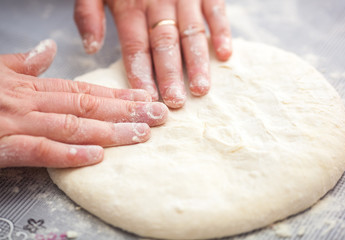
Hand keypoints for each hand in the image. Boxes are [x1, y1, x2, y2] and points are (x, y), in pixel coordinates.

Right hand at [0, 40, 167, 167]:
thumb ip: (24, 64)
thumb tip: (49, 50)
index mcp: (31, 87)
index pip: (86, 91)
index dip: (119, 95)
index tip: (146, 98)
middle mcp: (30, 103)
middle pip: (88, 107)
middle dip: (127, 111)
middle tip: (159, 115)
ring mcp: (16, 124)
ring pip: (72, 126)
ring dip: (110, 132)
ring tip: (142, 134)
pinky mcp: (0, 147)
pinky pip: (38, 151)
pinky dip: (69, 155)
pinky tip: (97, 158)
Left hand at [74, 0, 231, 107]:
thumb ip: (88, 14)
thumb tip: (91, 49)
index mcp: (129, 6)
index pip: (136, 45)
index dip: (141, 71)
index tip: (147, 96)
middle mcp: (158, 3)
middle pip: (164, 44)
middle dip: (170, 74)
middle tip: (176, 102)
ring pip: (191, 32)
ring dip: (197, 61)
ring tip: (201, 89)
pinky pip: (215, 9)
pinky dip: (221, 30)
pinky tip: (225, 54)